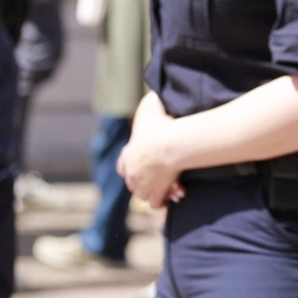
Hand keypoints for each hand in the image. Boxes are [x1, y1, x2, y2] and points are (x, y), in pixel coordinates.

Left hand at [117, 92, 185, 207]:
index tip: (140, 167)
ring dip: (155, 191)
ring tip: (170, 187)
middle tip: (159, 178)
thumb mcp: (153, 110)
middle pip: (133, 183)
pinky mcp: (154, 195)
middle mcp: (132, 173)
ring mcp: (142, 186)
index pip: (123, 167)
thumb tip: (154, 94)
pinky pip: (156, 203)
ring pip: (144, 195)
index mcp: (129, 155)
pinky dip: (164, 200)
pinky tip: (174, 194)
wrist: (170, 145)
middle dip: (145, 181)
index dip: (131, 167)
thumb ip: (152, 105)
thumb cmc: (163, 126)